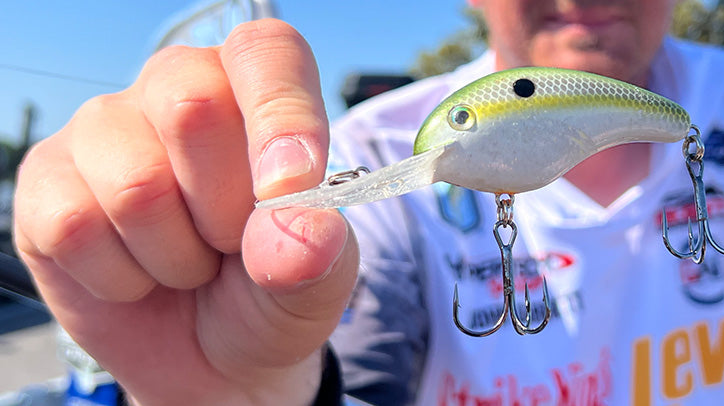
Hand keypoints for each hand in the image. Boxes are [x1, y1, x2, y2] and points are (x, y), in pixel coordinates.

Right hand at [13, 19, 357, 404]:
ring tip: (191, 262)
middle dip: (225, 208)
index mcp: (254, 89)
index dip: (281, 118)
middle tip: (233, 241)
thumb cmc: (271, 293)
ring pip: (134, 184)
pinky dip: (123, 279)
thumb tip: (301, 231)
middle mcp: (174, 87)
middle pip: (192, 109)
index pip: (266, 54)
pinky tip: (140, 276)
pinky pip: (75, 227)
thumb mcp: (318, 280)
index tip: (289, 190)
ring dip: (177, 256)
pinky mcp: (46, 181)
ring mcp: (103, 130)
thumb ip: (320, 250)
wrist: (214, 360)